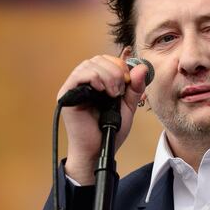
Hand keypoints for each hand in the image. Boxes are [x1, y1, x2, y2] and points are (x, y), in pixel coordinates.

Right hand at [57, 54, 147, 184]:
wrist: (98, 150)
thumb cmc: (109, 131)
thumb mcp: (128, 106)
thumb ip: (135, 88)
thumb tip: (143, 67)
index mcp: (97, 82)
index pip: (106, 60)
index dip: (119, 65)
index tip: (128, 81)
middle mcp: (84, 82)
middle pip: (98, 59)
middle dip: (114, 71)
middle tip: (120, 89)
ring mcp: (74, 87)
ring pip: (89, 65)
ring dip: (106, 75)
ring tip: (112, 93)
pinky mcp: (66, 95)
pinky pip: (78, 76)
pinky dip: (93, 78)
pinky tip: (102, 91)